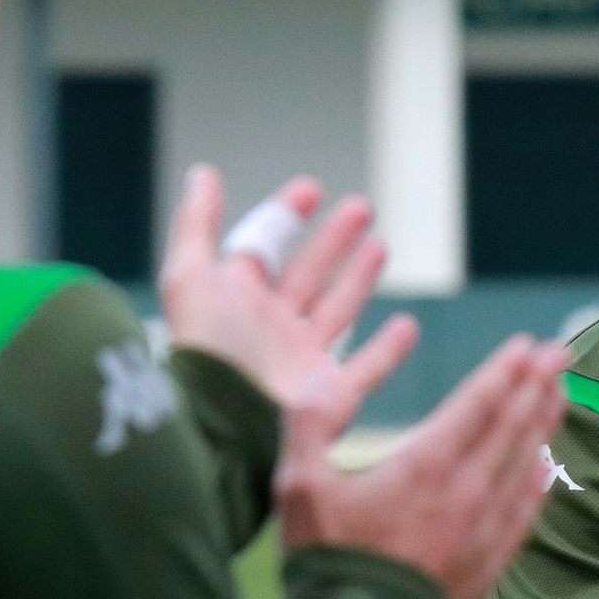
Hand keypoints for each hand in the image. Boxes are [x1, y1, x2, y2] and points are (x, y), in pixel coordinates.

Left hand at [159, 164, 416, 423]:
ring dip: (359, 279)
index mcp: (236, 302)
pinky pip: (368, 368)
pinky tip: (408, 325)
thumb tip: (202, 172)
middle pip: (308, 274)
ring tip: (381, 246)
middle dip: (333, 240)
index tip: (311, 189)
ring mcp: (304, 362)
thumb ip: (196, 224)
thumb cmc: (208, 352)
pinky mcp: (333, 396)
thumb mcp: (190, 277)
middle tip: (361, 206)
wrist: (229, 426)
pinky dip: (390, 350)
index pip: (264, 248)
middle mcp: (272, 330)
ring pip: (339, 311)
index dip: (285, 215)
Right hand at [276, 334, 569, 598]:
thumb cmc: (328, 564)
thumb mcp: (299, 488)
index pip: (477, 403)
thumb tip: (317, 381)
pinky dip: (539, 481)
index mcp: (424, 465)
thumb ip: (308, 425)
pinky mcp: (490, 563)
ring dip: (543, 424)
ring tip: (560, 394)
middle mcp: (466, 491)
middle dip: (537, 384)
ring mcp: (484, 529)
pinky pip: (525, 511)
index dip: (504, 370)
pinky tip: (547, 466)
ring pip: (525, 463)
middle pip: (512, 425)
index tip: (528, 344)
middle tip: (559, 352)